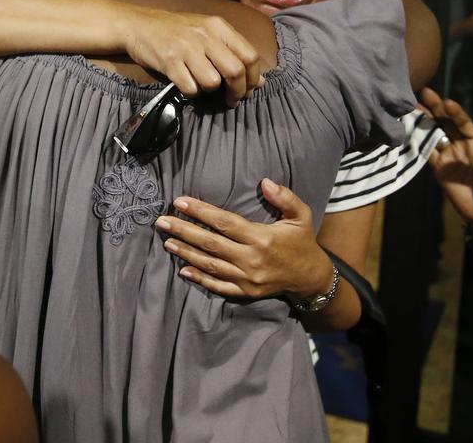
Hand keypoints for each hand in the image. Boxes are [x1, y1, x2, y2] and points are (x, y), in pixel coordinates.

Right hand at [122, 7, 263, 106]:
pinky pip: (190, 88)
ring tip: (202, 85)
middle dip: (237, 92)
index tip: (247, 89)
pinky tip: (186, 83)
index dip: (253, 78)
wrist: (140, 25)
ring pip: (213, 82)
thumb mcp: (208, 33)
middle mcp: (205, 35)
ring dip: (210, 90)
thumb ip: (234, 53)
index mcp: (219, 27)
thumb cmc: (177, 31)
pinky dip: (191, 92)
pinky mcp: (169, 62)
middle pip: (236, 71)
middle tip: (232, 99)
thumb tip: (259, 82)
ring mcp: (186, 48)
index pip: (250, 56)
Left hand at [153, 178, 331, 300]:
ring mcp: (247, 278)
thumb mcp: (301, 216)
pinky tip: (183, 270)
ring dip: (186, 253)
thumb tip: (265, 182)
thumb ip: (285, 197)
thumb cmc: (302, 242)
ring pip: (210, 264)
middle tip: (161, 221)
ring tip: (167, 241)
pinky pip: (218, 286)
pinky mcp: (246, 291)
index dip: (200, 212)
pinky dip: (200, 279)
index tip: (180, 202)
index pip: (224, 222)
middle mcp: (251, 259)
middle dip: (184, 231)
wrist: (311, 277)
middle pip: (210, 243)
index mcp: (261, 238)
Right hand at [420, 87, 472, 224]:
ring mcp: (447, 155)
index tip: (447, 102)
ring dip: (424, 120)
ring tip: (411, 106)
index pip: (464, 124)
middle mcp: (460, 145)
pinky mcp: (437, 167)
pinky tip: (408, 128)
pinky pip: (426, 151)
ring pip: (433, 133)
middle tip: (424, 93)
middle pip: (446, 123)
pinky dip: (416, 141)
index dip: (456, 113)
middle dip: (436, 108)